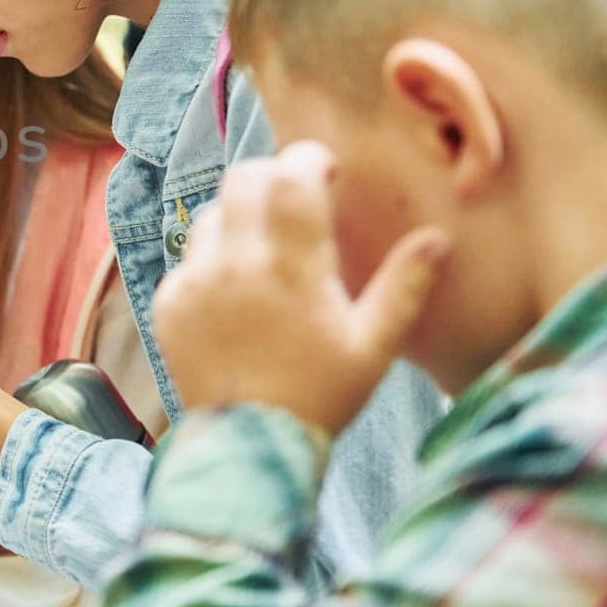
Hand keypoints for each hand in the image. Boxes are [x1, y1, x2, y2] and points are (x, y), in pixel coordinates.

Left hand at [155, 141, 449, 434]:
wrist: (251, 448)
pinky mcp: (168, 303)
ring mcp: (195, 281)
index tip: (326, 170)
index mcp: (292, 267)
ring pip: (210, 214)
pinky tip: (235, 292)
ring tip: (265, 251)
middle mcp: (236, 263)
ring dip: (239, 218)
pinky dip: (212, 260)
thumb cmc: (322, 395)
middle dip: (271, 176)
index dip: (309, 159)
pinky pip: (187, 258)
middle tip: (295, 199)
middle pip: (243, 178)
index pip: (292, 176)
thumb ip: (405, 286)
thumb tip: (438, 238)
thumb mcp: (374, 345)